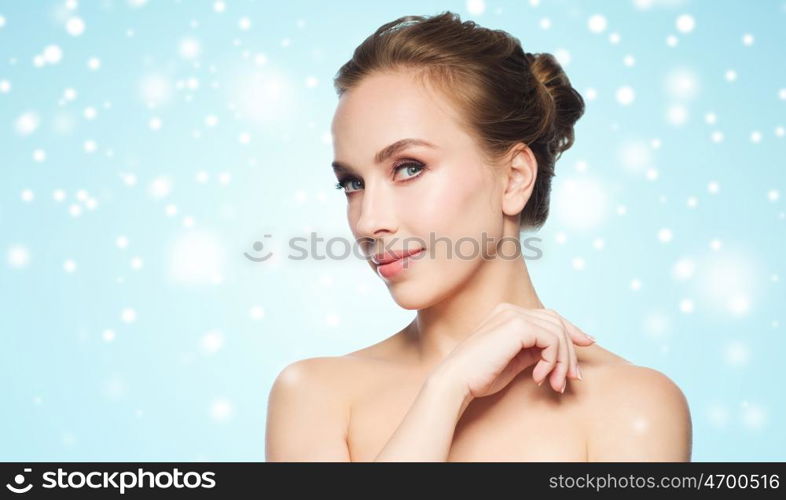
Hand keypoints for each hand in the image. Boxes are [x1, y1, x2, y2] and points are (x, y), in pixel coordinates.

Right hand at [432, 303, 595, 403]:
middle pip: (557, 322)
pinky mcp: (517, 326)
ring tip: (556, 383)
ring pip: (558, 332)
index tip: (588, 343)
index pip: (549, 316)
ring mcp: (513, 315)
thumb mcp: (514, 362)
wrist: (456, 381)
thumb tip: (558, 354)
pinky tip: (540, 377)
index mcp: (507, 314)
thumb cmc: (480, 376)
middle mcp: (511, 310)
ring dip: (563, 361)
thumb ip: (535, 352)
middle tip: (572, 377)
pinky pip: (551, 340)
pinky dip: (553, 361)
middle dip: (570, 351)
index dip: (571, 330)